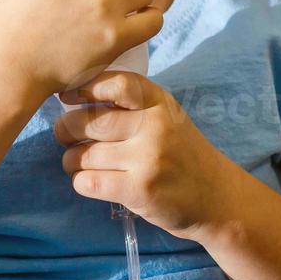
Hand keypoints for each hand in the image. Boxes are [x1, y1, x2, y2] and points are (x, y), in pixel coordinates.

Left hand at [53, 70, 242, 242]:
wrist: (215, 196)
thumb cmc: (180, 152)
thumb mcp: (165, 116)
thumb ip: (132, 103)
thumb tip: (74, 94)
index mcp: (159, 102)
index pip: (115, 83)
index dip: (84, 87)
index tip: (68, 95)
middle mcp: (154, 126)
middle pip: (89, 121)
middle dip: (66, 129)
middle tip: (65, 135)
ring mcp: (147, 159)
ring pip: (83, 154)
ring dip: (71, 160)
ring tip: (77, 162)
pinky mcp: (139, 190)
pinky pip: (88, 182)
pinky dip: (80, 181)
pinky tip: (89, 180)